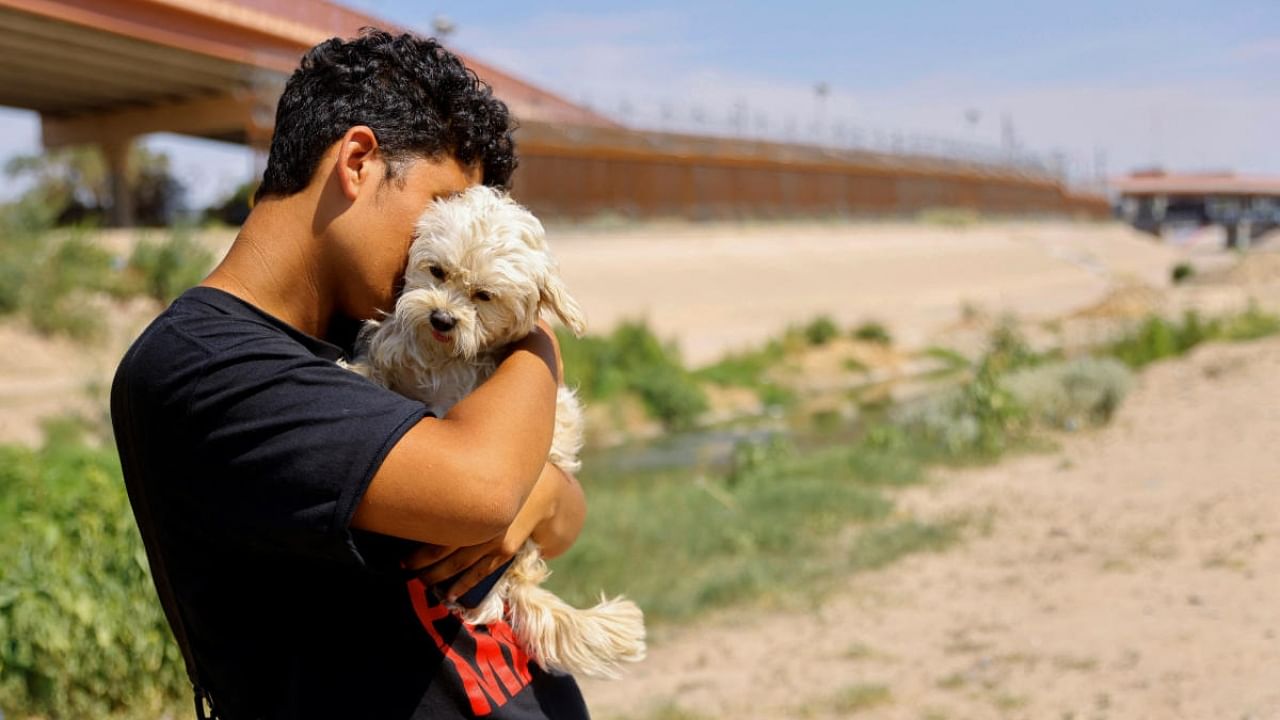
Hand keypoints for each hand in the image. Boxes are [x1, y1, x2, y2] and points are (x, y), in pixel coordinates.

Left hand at [403, 462, 583, 599]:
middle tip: (405, 571)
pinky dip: (463, 585)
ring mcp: (494, 540)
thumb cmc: (503, 481)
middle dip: (422, 565)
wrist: (542, 492)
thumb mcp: (479, 478)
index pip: (436, 534)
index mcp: (471, 506)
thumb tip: (424, 499)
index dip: (418, 550)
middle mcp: (481, 525)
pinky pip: (480, 572)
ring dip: (439, 577)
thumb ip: (455, 489)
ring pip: (459, 564)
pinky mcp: (505, 550)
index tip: (401, 559)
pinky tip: (449, 595)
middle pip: (443, 551)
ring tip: (422, 583)